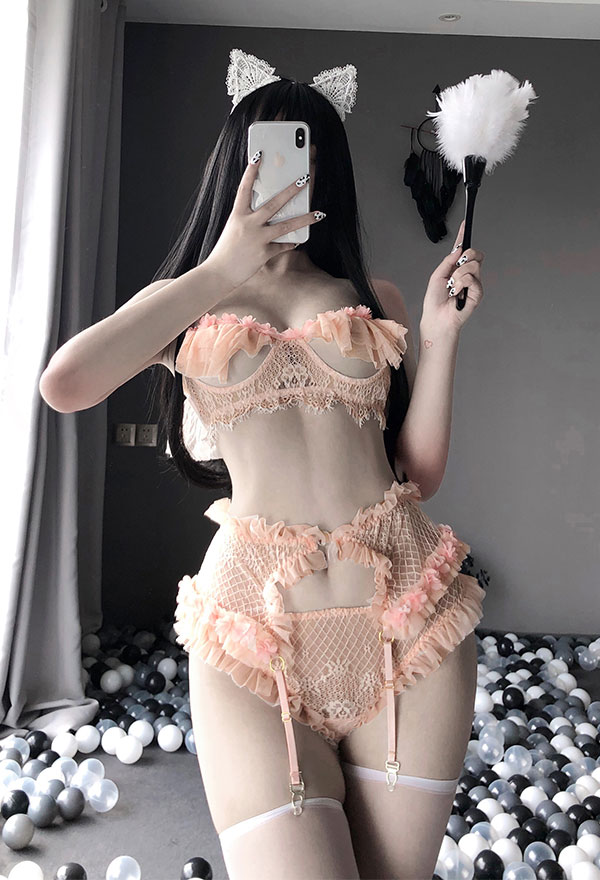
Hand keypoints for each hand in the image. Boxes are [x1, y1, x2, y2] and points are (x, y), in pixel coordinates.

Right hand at [203, 154, 325, 291]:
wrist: (218, 274)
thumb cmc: (226, 251)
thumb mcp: (234, 229)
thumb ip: (247, 219)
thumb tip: (266, 212)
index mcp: (237, 215)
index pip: (244, 188)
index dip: (251, 172)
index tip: (259, 156)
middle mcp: (248, 224)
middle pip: (274, 203)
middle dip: (291, 190)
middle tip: (306, 177)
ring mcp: (257, 239)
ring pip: (285, 226)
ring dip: (304, 219)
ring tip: (319, 213)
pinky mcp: (264, 253)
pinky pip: (282, 246)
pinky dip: (290, 244)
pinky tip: (297, 241)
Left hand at [420, 220, 484, 334]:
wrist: (437, 317)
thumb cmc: (435, 300)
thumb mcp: (437, 275)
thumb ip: (448, 261)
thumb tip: (459, 249)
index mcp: (455, 268)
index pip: (462, 250)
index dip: (463, 236)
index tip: (464, 224)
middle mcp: (466, 274)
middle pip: (474, 254)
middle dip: (466, 256)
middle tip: (456, 267)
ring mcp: (473, 283)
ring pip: (473, 265)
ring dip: (459, 275)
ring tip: (453, 287)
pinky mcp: (477, 293)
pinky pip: (473, 279)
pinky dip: (462, 284)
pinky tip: (457, 293)